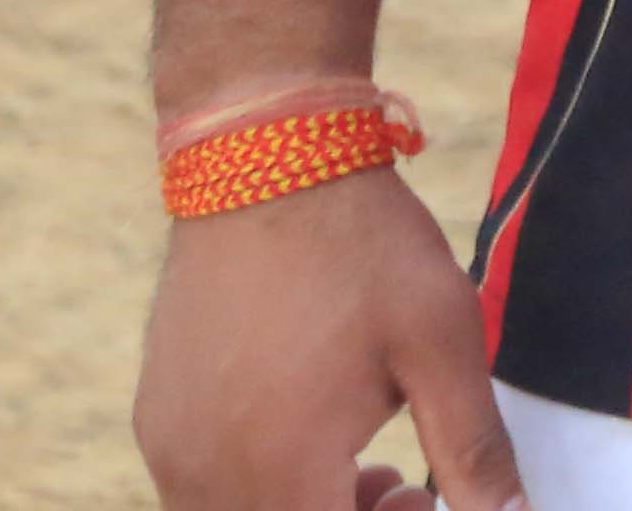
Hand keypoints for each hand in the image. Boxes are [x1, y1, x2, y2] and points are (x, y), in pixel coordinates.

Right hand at [132, 169, 529, 510]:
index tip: (424, 495)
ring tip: (363, 465)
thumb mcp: (440, 344)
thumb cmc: (362, 246)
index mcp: (282, 467)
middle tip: (406, 486)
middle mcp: (208, 473)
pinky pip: (200, 490)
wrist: (264, 154)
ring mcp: (171, 446)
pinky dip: (256, 490)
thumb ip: (475, 451)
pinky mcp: (156, 416)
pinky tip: (305, 435)